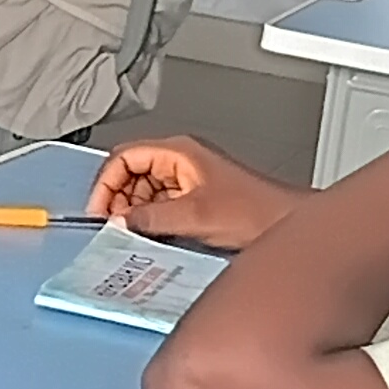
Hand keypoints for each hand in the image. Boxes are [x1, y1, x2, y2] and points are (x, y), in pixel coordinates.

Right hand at [90, 134, 300, 252]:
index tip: (100, 212)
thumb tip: (118, 223)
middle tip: (113, 227)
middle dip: (117, 200)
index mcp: (179, 152)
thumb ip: (150, 218)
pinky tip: (151, 237)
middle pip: (130, 173)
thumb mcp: (194, 216)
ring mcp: (188, 179)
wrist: (288, 223)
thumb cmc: (256, 212)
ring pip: (143, 191)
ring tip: (132, 235)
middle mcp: (181, 160)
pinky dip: (149, 220)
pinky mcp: (195, 198)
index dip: (106, 184)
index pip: (123, 157)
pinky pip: (159, 205)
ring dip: (133, 213)